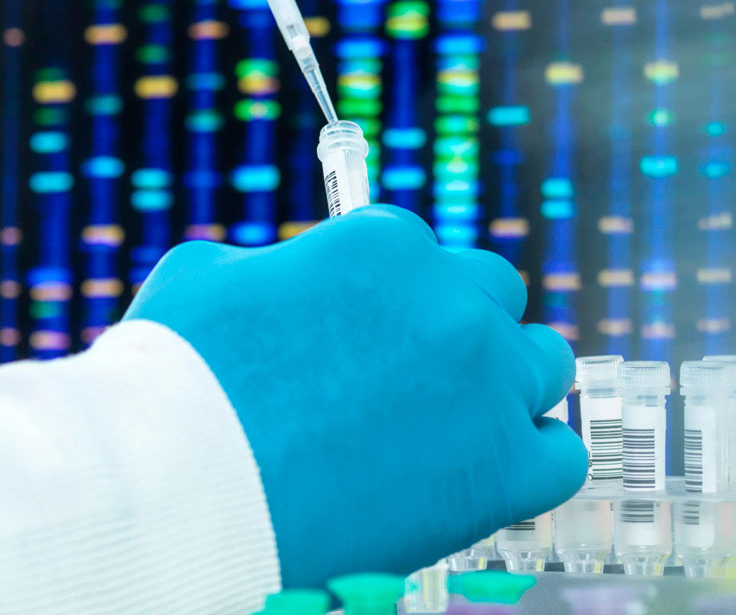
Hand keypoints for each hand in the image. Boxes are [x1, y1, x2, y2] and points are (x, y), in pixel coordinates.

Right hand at [125, 206, 586, 588]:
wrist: (182, 491)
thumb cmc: (175, 384)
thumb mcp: (207, 278)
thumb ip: (270, 266)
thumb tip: (285, 280)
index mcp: (385, 243)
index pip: (418, 251)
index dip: (387, 297)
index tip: (365, 334)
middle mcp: (449, 301)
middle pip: (492, 295)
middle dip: (455, 327)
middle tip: (409, 376)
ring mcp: (485, 385)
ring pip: (541, 364)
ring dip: (503, 386)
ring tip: (449, 427)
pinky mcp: (501, 471)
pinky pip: (560, 456)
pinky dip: (529, 462)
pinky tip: (484, 474)